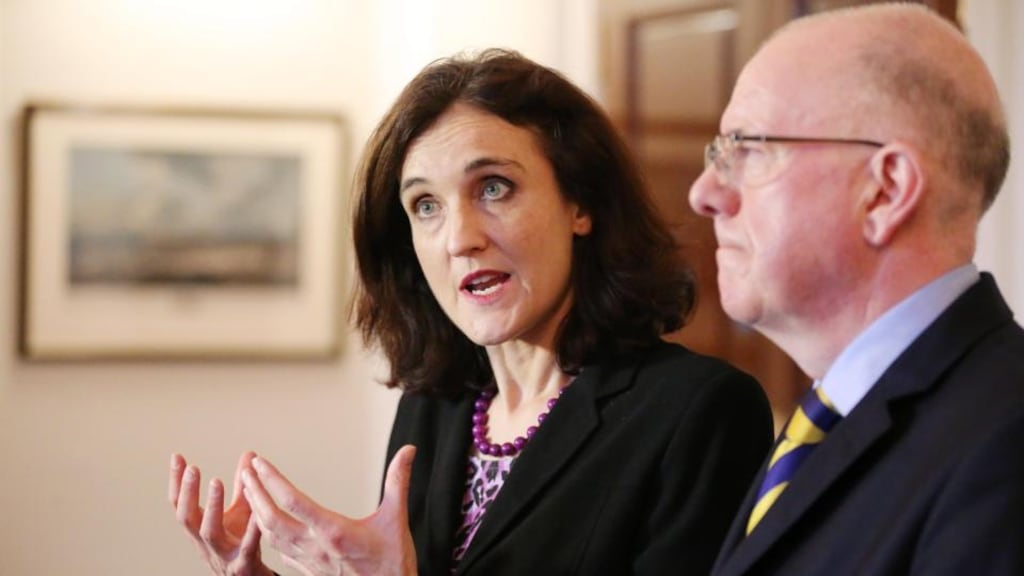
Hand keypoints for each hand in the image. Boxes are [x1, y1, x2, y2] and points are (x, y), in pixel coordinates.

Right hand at [169, 452, 273, 575]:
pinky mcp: (243, 564)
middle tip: (193, 469)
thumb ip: (242, 485)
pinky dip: (251, 530)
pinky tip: (257, 513)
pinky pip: (247, 547)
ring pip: (210, 532)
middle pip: (187, 518)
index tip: (177, 457)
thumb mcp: (239, 513)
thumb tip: (249, 454)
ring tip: (215, 482)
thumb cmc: (240, 544)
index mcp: (199, 529)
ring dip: (211, 506)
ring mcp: (223, 554)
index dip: (176, 482)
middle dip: (187, 493)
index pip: (180, 504)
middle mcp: (205, 542)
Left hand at [242, 445, 417, 575]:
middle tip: (245, 472)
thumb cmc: (393, 563)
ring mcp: (310, 563)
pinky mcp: (310, 573)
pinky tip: (269, 528)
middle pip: (272, 519)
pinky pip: (281, 554)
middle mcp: (316, 547)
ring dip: (257, 513)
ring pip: (272, 537)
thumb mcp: (397, 519)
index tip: (260, 463)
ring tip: (251, 494)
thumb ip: (398, 482)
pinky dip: (269, 536)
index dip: (273, 479)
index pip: (293, 500)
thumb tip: (408, 451)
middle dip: (255, 493)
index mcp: (333, 531)